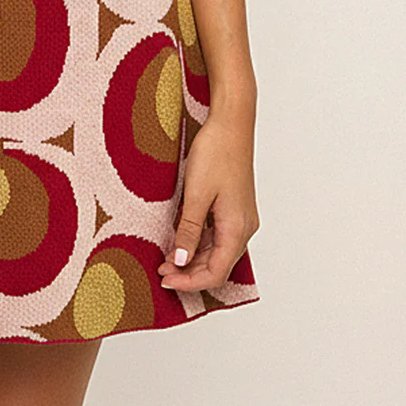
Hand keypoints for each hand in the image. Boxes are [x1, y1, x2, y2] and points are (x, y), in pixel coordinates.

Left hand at [157, 114, 259, 291]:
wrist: (231, 124)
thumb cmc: (216, 153)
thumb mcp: (196, 194)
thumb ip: (189, 230)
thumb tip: (180, 261)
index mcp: (237, 228)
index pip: (215, 272)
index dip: (189, 281)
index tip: (166, 279)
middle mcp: (244, 228)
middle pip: (218, 265)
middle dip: (189, 272)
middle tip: (161, 270)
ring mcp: (240, 218)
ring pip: (217, 251)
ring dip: (193, 258)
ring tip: (167, 257)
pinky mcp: (234, 208)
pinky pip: (218, 235)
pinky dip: (199, 242)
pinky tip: (181, 239)